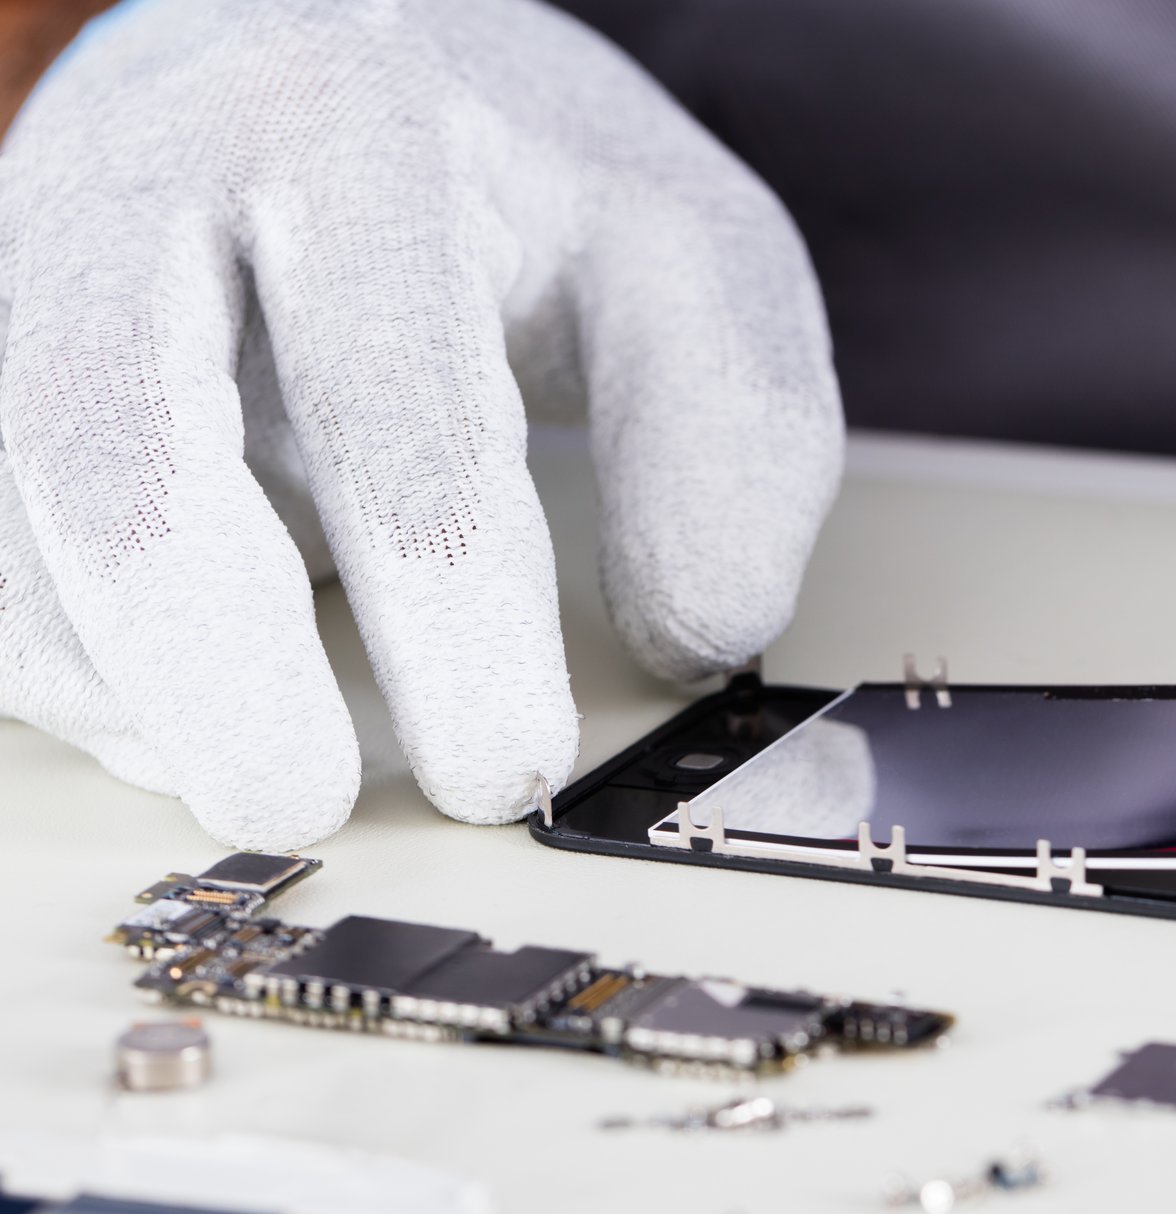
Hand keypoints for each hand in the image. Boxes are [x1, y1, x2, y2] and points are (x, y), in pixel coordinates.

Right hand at [0, 0, 839, 847]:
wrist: (318, 58)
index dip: (449, 606)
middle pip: (115, 444)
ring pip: (13, 511)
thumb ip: (731, 433)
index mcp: (353, 139)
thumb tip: (694, 639)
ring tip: (265, 771)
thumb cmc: (517, 180)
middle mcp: (153, 187)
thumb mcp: (689, 255)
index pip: (385, 393)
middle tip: (310, 805)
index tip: (511, 759)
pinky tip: (184, 719)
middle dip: (213, 666)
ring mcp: (35, 276)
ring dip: (125, 683)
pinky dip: (73, 667)